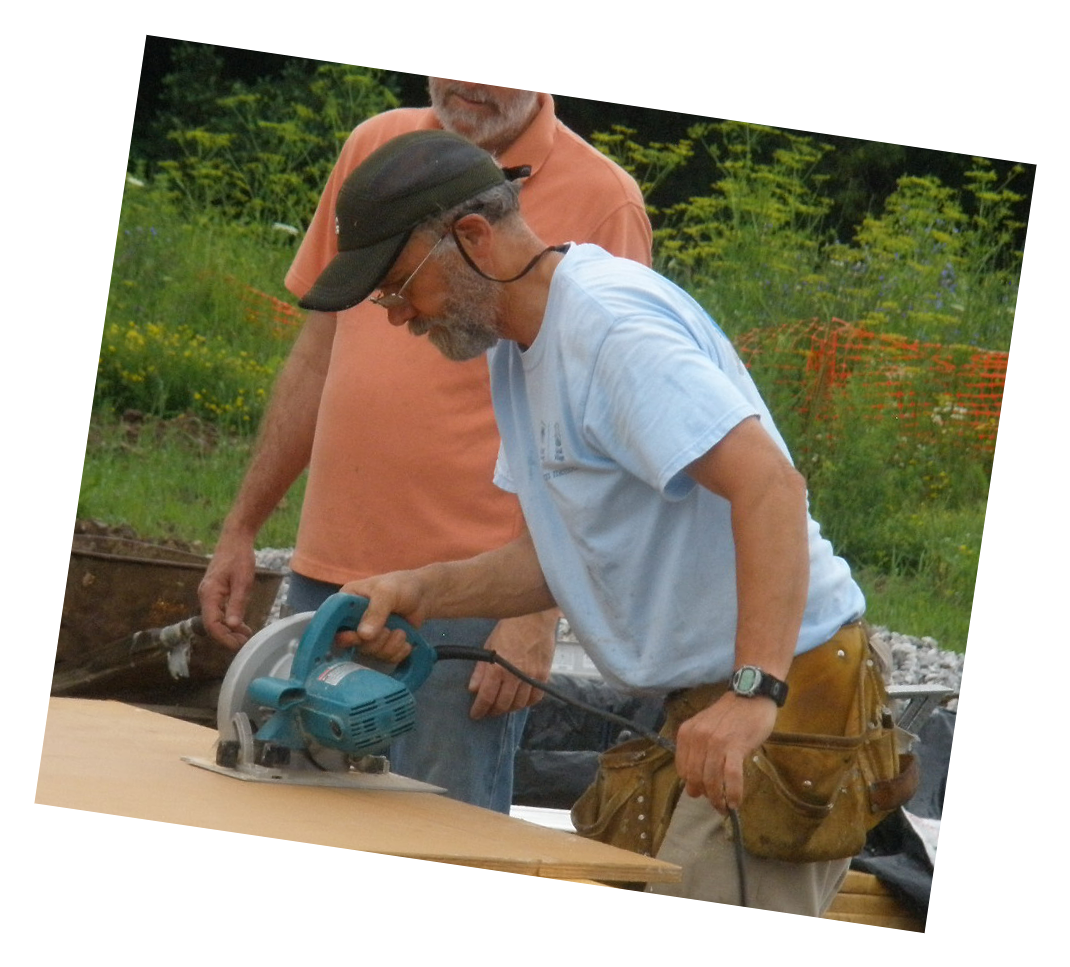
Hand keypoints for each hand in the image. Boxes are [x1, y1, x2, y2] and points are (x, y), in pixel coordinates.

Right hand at [198, 534, 255, 650]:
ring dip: (229, 629)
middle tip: (245, 643)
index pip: (212, 624)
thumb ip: (237, 603)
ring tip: (246, 636)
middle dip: (227, 636)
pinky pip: (219, 610)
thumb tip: (232, 626)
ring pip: (216, 618)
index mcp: (209, 594)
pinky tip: (241, 625)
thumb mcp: (243, 581)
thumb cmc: (239, 557)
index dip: (224, 638)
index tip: (238, 646)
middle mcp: (205, 596)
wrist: (235, 538)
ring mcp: (209, 594)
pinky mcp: (215, 591)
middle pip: (213, 624)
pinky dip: (229, 619)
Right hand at [335, 571, 428, 664]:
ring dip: (389, 646)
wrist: (424, 595)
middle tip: (387, 630)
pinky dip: (397, 652)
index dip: (342, 633)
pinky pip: (385, 658)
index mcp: (346, 603)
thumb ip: (375, 612)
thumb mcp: (387, 592)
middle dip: (374, 641)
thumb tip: (364, 636)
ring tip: (401, 632)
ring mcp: (367, 635)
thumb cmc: (401, 586)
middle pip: (352, 643)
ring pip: (370, 653)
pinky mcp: (381, 645)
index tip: (357, 637)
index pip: (332, 623)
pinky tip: (405, 640)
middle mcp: (352, 621)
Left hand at [468, 610, 556, 718]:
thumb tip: (473, 689)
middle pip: (503, 704)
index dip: (480, 709)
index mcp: (499, 668)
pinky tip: (520, 701)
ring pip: (519, 704)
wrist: (534, 617)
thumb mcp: (489, 645)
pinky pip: (536, 697)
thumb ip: (481, 669)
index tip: (475, 714)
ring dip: (509, 709)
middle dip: (493, 711)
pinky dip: (527, 703)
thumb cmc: (509, 628)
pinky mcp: (544, 675)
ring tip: (502, 707)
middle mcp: (515, 676)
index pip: (487, 697)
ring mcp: (532, 677)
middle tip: (487, 712)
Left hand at [673, 692, 777, 811]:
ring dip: (718, 799)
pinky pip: (731, 778)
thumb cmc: (730, 714)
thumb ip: (698, 748)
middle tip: (715, 803)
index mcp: (686, 733)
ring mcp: (716, 743)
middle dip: (704, 794)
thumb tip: (696, 781)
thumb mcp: (704, 727)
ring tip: (725, 806)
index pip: (682, 769)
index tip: (701, 792)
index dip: (691, 784)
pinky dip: (732, 793)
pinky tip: (735, 802)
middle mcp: (697, 738)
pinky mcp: (735, 747)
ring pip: (712, 780)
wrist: (751, 695)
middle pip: (695, 777)